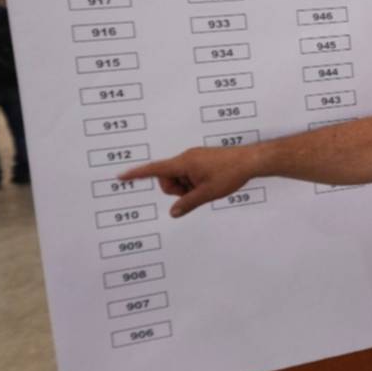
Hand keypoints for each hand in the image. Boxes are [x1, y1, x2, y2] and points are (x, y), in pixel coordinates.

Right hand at [119, 145, 261, 217]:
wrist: (251, 160)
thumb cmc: (230, 174)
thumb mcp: (207, 193)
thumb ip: (188, 204)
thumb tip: (173, 213)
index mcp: (183, 163)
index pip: (154, 170)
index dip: (137, 174)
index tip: (120, 176)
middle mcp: (186, 158)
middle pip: (168, 178)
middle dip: (176, 189)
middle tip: (196, 192)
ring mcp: (195, 158)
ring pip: (180, 178)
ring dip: (188, 187)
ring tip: (207, 187)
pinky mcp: (203, 160)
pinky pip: (190, 174)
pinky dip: (195, 182)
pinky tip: (211, 184)